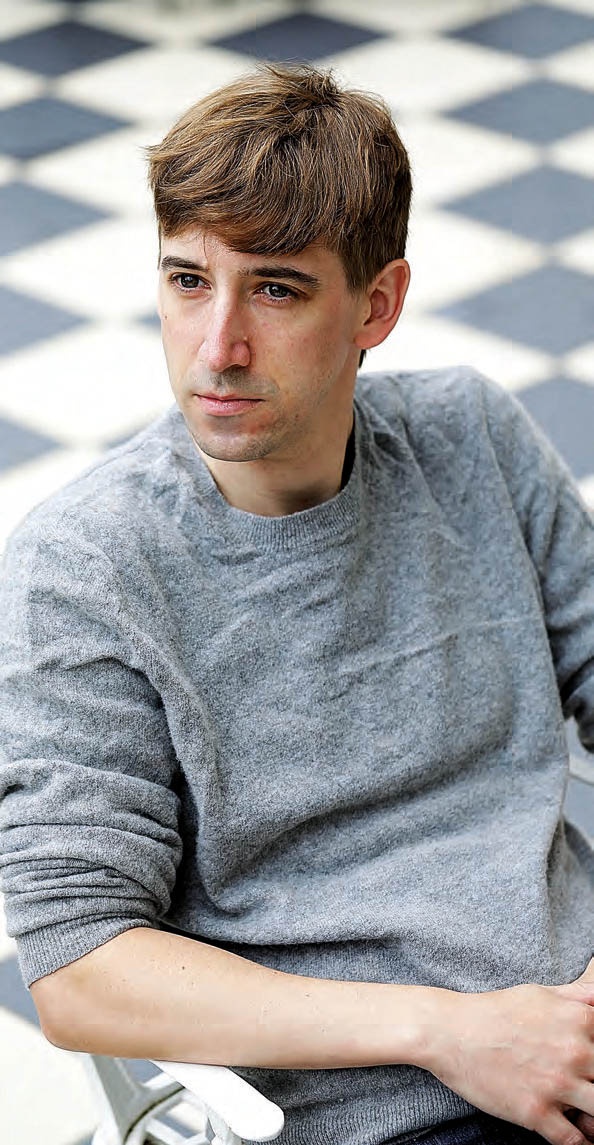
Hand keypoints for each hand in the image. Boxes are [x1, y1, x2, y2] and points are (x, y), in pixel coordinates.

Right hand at [423, 973, 593, 1144]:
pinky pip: (574, 1141)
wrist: (451, 1032)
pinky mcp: (536, 1112)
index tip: (592, 1068)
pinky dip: (582, 1144)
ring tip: (588, 1117)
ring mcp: (556, 1084)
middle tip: (586, 1089)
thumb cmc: (496, 1011)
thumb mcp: (541, 993)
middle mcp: (574, 1052)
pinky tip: (582, 1139)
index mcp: (579, 1021)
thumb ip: (579, 996)